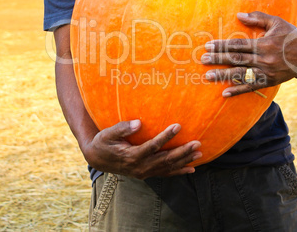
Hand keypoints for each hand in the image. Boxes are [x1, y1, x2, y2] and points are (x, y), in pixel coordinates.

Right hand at [81, 120, 201, 178]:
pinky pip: (165, 174)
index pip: (152, 146)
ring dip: (184, 161)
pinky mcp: (146, 174)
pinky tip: (191, 168)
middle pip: (165, 160)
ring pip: (168, 168)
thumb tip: (138, 123)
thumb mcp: (108, 134)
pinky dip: (179, 171)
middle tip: (197, 143)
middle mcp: (140, 167)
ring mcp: (144, 172)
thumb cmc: (103, 143)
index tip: (178, 126)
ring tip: (199, 153)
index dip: (166, 136)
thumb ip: (122, 128)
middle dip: (182, 151)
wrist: (97, 159)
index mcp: (131, 156)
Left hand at [201, 11, 296, 96]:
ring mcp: (266, 72)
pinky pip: (251, 87)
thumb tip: (239, 15)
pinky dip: (237, 91)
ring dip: (223, 76)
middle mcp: (263, 59)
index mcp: (264, 44)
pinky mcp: (268, 82)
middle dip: (218, 59)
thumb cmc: (291, 36)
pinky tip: (224, 93)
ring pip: (241, 74)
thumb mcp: (277, 23)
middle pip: (236, 59)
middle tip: (203, 60)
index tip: (209, 46)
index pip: (238, 45)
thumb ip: (258, 18)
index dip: (222, 45)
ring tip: (208, 76)